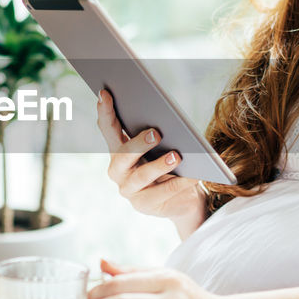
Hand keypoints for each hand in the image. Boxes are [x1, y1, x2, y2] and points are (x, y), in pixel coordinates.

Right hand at [95, 89, 207, 237]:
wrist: (183, 198)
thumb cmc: (171, 164)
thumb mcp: (163, 146)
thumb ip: (156, 133)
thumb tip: (164, 118)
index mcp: (118, 149)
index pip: (108, 128)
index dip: (105, 111)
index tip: (106, 93)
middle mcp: (118, 170)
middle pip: (122, 155)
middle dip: (138, 143)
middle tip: (156, 133)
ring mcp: (129, 190)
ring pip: (141, 176)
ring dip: (159, 165)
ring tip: (177, 156)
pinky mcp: (144, 206)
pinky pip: (163, 193)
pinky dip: (180, 182)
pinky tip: (194, 174)